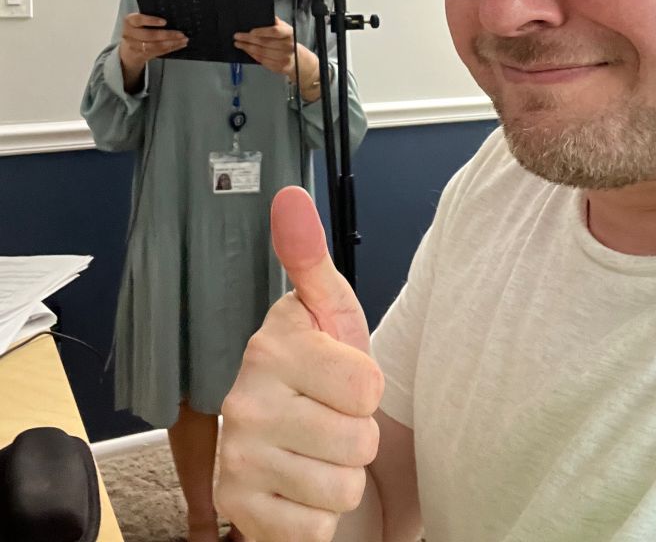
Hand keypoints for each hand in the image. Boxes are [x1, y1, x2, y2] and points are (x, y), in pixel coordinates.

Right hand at [118, 13, 186, 88]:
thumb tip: (172, 16)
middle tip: (181, 34)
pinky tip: (180, 45)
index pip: (139, 20)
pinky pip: (159, 52)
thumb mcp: (139, 21)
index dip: (151, 21)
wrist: (128, 49)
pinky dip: (171, 48)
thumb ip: (150, 18)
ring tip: (184, 40)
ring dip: (172, 43)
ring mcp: (135, 46)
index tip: (164, 22)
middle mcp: (130, 34)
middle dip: (167, 35)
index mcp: (129, 21)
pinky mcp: (142, 55)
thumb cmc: (138, 29)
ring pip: (155, 46)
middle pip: (149, 36)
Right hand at [216, 187, 383, 540]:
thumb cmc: (325, 380)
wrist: (297, 452)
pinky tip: (298, 489)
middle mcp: (244, 400)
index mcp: (270, 346)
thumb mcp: (331, 315)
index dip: (368, 388)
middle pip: (357, 440)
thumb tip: (289, 197)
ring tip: (316, 455)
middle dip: (357, 438)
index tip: (342, 381)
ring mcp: (237, 458)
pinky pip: (316, 529)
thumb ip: (312, 259)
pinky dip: (318, 519)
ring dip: (340, 479)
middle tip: (330, 422)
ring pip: (341, 488)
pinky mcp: (239, 511)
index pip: (366, 384)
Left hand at [234, 18, 320, 96]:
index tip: (250, 31)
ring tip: (239, 44)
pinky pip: (262, 60)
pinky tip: (247, 51)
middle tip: (237, 36)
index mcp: (289, 33)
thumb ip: (275, 23)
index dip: (262, 31)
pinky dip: (252, 55)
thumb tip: (263, 15)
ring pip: (262, 52)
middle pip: (265, 43)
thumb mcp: (285, 28)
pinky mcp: (279, 66)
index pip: (275, 31)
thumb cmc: (287, 41)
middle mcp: (288, 46)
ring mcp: (284, 57)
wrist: (297, 59)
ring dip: (248, 48)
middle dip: (248, 39)